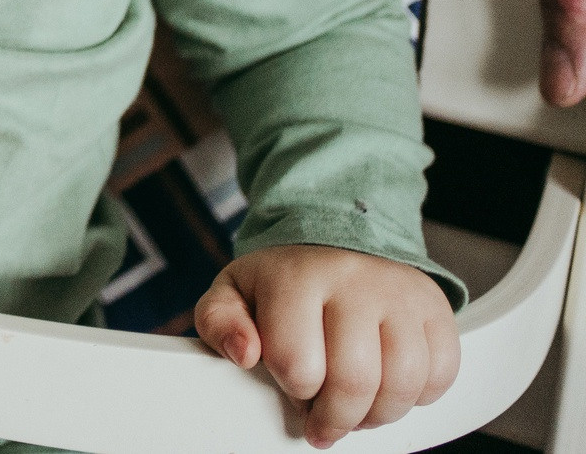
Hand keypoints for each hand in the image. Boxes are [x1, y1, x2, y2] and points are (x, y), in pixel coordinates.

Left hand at [193, 245, 457, 445]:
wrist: (337, 237)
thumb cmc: (282, 278)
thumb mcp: (233, 290)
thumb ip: (219, 322)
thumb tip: (243, 354)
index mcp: (296, 277)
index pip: (298, 365)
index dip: (294, 391)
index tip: (292, 388)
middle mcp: (353, 280)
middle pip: (354, 382)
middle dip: (336, 418)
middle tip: (324, 422)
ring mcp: (400, 293)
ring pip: (402, 384)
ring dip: (378, 415)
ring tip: (357, 411)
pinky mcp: (435, 307)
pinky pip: (441, 373)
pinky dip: (419, 396)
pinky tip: (390, 389)